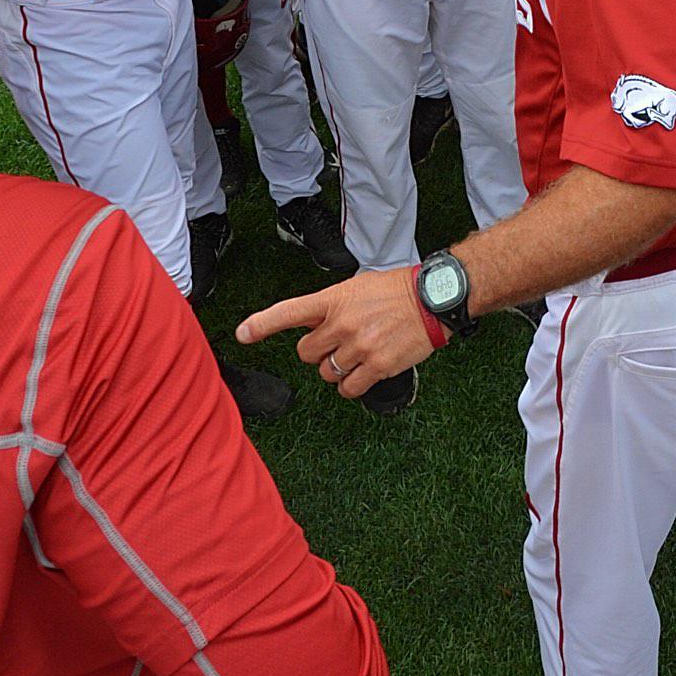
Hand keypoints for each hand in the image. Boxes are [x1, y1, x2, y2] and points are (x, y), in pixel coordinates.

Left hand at [237, 267, 435, 398]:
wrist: (432, 300)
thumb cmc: (396, 291)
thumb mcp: (356, 287)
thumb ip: (331, 307)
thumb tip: (314, 329)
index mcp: (333, 300)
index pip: (289, 312)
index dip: (262, 324)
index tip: (242, 334)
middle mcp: (342, 324)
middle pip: (306, 354)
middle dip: (318, 353)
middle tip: (338, 343)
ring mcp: (359, 346)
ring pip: (327, 374)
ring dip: (337, 369)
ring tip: (358, 353)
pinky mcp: (378, 366)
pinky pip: (349, 388)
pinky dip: (351, 385)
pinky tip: (364, 372)